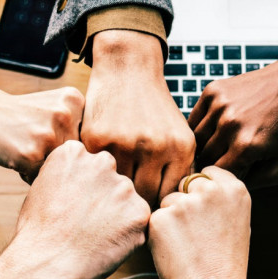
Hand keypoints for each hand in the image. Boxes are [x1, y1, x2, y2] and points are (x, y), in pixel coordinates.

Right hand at [0, 86, 84, 179]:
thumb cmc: (18, 113)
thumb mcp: (53, 106)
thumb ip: (76, 126)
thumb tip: (97, 166)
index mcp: (75, 101)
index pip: (87, 141)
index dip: (67, 145)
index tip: (48, 133)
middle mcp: (66, 116)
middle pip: (75, 157)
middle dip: (56, 158)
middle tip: (33, 141)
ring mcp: (49, 135)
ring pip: (59, 169)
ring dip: (42, 167)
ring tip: (25, 147)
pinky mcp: (31, 154)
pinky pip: (39, 178)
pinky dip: (28, 173)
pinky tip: (16, 154)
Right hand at [10, 140, 150, 278]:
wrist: (44, 265)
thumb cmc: (37, 234)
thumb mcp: (41, 189)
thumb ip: (67, 177)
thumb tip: (82, 182)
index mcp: (74, 153)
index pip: (88, 166)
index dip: (81, 190)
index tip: (70, 207)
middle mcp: (102, 162)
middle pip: (110, 180)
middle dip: (102, 199)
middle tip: (84, 225)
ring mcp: (123, 187)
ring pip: (126, 201)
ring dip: (116, 217)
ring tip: (92, 238)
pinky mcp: (139, 213)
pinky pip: (138, 223)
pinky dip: (127, 236)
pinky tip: (105, 246)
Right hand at [82, 30, 194, 206]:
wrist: (128, 69)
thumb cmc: (154, 108)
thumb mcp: (178, 135)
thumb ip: (177, 170)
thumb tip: (172, 210)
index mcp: (180, 148)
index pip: (169, 197)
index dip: (159, 206)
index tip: (149, 207)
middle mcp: (155, 147)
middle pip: (145, 198)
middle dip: (137, 203)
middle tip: (128, 205)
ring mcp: (124, 143)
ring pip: (119, 189)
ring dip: (114, 192)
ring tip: (112, 193)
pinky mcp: (97, 140)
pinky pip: (97, 172)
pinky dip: (97, 175)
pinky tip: (97, 175)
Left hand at [148, 168, 250, 278]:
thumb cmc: (224, 265)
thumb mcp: (237, 222)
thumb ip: (220, 198)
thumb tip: (198, 182)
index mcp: (234, 189)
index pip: (207, 172)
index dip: (201, 191)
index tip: (204, 210)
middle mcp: (210, 191)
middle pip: (185, 184)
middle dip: (185, 202)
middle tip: (196, 234)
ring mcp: (184, 203)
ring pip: (167, 201)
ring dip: (171, 219)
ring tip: (188, 245)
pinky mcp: (161, 218)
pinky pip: (154, 219)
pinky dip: (159, 234)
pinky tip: (175, 251)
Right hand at [188, 53, 277, 188]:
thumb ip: (255, 183)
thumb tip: (227, 189)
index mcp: (245, 146)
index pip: (216, 175)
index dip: (221, 178)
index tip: (227, 175)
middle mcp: (229, 125)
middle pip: (203, 158)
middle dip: (212, 163)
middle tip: (223, 161)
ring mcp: (219, 106)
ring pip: (195, 139)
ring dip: (204, 146)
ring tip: (219, 145)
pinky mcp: (213, 91)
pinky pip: (194, 119)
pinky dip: (200, 127)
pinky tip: (215, 128)